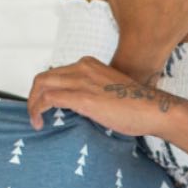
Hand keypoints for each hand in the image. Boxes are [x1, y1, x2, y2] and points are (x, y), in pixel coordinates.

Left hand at [27, 56, 182, 136]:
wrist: (155, 110)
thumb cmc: (135, 105)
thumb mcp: (106, 90)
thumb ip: (88, 91)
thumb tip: (71, 106)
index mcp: (88, 64)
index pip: (54, 73)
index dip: (43, 90)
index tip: (43, 106)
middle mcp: (82, 67)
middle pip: (43, 77)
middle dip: (33, 97)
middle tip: (35, 115)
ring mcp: (82, 80)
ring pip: (41, 85)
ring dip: (32, 104)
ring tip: (36, 121)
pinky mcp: (82, 96)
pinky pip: (48, 98)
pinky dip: (37, 110)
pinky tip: (40, 123)